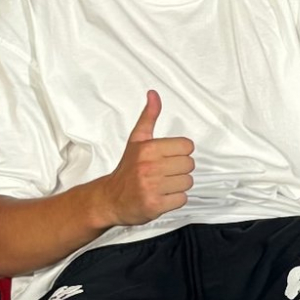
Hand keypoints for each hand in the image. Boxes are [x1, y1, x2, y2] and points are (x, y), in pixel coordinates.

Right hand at [98, 91, 194, 226]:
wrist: (109, 199)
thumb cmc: (127, 169)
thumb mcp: (136, 140)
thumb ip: (148, 117)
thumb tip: (153, 94)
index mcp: (148, 149)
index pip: (187, 146)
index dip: (180, 153)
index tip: (167, 158)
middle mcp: (150, 167)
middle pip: (189, 165)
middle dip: (179, 170)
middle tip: (164, 173)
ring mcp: (152, 187)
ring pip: (187, 182)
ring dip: (178, 186)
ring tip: (162, 185)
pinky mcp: (155, 205)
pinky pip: (182, 199)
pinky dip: (174, 200)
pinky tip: (162, 196)